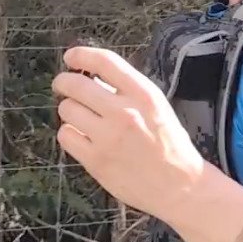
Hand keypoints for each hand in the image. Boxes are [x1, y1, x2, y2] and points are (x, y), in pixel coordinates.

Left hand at [52, 46, 203, 215]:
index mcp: (144, 95)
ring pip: (66, 109)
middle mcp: (124, 113)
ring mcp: (108, 138)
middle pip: (76, 84)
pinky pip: (66, 136)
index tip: (71, 57)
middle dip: (64, 82)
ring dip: (69, 110)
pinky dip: (69, 133)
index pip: (105, 62)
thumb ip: (127, 91)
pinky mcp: (96, 161)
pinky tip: (81, 136)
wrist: (179, 187)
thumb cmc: (170, 145)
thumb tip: (92, 78)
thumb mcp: (157, 107)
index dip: (82, 55)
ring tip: (80, 116)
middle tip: (63, 85)